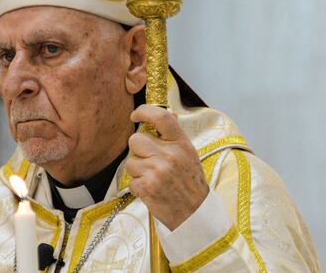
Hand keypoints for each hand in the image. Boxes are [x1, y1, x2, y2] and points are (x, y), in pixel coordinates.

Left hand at [126, 104, 208, 229]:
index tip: (136, 115)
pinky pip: (131, 180)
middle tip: (149, 161)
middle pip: (136, 139)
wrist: (194, 213)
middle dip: (138, 150)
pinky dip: (138, 186)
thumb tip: (168, 114)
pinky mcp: (148, 187)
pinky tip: (151, 189)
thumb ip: (175, 135)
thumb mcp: (189, 154)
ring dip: (137, 170)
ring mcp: (158, 171)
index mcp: (181, 144)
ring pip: (130, 161)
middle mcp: (170, 155)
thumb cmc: (190, 182)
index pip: (161, 117)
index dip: (144, 111)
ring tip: (152, 177)